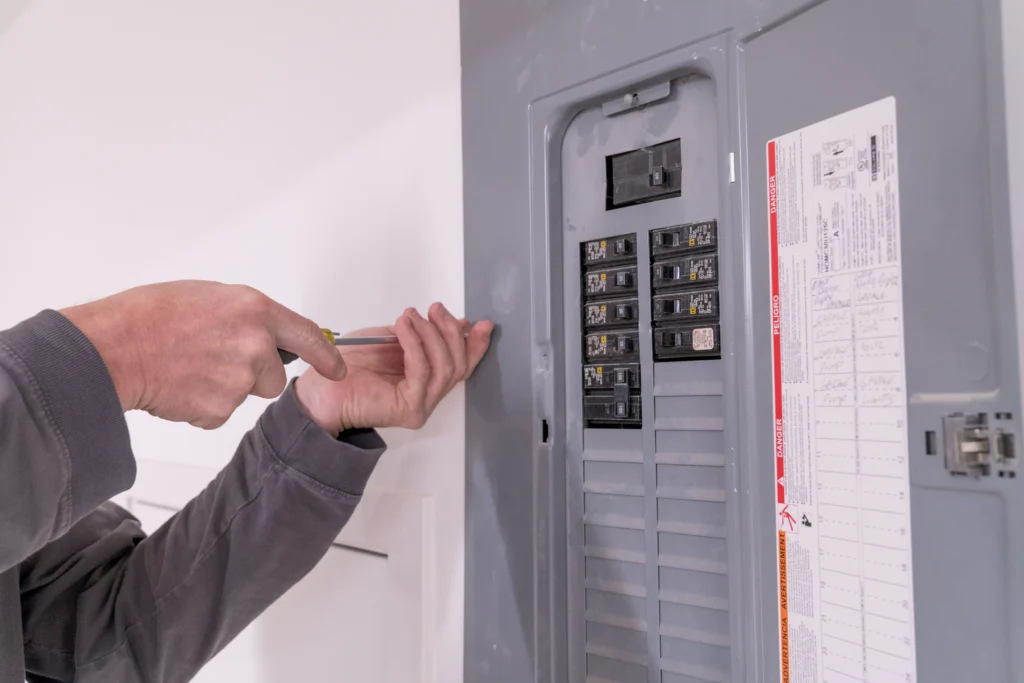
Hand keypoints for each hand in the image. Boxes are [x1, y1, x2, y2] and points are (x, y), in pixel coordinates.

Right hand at [61, 281, 346, 428]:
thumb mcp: (209, 297)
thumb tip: (258, 331)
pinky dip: (201, 406)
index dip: (326, 356)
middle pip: (274, 378)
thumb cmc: (149, 317)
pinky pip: (219, 414)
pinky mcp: (221, 408)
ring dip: (224, 390)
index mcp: (254, 310)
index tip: (337, 368)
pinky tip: (179, 385)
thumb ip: (244, 316)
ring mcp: (240, 378)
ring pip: (245, 395)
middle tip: (213, 362)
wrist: (116, 348)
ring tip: (189, 369)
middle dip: (252, 377)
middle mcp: (255, 344)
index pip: (307, 336)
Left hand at [294, 303, 492, 434]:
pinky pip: (422, 371)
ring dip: (432, 335)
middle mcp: (429, 396)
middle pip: (458, 364)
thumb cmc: (351, 365)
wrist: (321, 388)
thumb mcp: (392, 338)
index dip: (474, 344)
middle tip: (436, 309)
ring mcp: (422, 405)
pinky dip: (415, 344)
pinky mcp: (411, 409)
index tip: (479, 323)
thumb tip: (453, 322)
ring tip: (412, 316)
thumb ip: (421, 333)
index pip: (461, 364)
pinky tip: (404, 327)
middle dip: (450, 332)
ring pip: (445, 367)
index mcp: (428, 380)